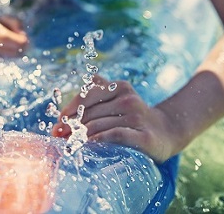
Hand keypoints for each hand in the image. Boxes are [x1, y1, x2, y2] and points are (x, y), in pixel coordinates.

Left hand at [51, 76, 178, 162]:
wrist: (165, 132)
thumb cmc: (134, 116)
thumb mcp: (120, 97)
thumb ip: (102, 87)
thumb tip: (86, 78)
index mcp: (120, 87)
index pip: (86, 95)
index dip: (69, 110)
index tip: (57, 123)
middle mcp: (128, 99)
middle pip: (89, 113)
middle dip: (70, 127)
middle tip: (58, 138)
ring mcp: (137, 117)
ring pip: (98, 124)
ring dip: (80, 136)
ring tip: (68, 145)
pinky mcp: (143, 135)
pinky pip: (115, 135)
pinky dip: (99, 139)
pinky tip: (89, 144)